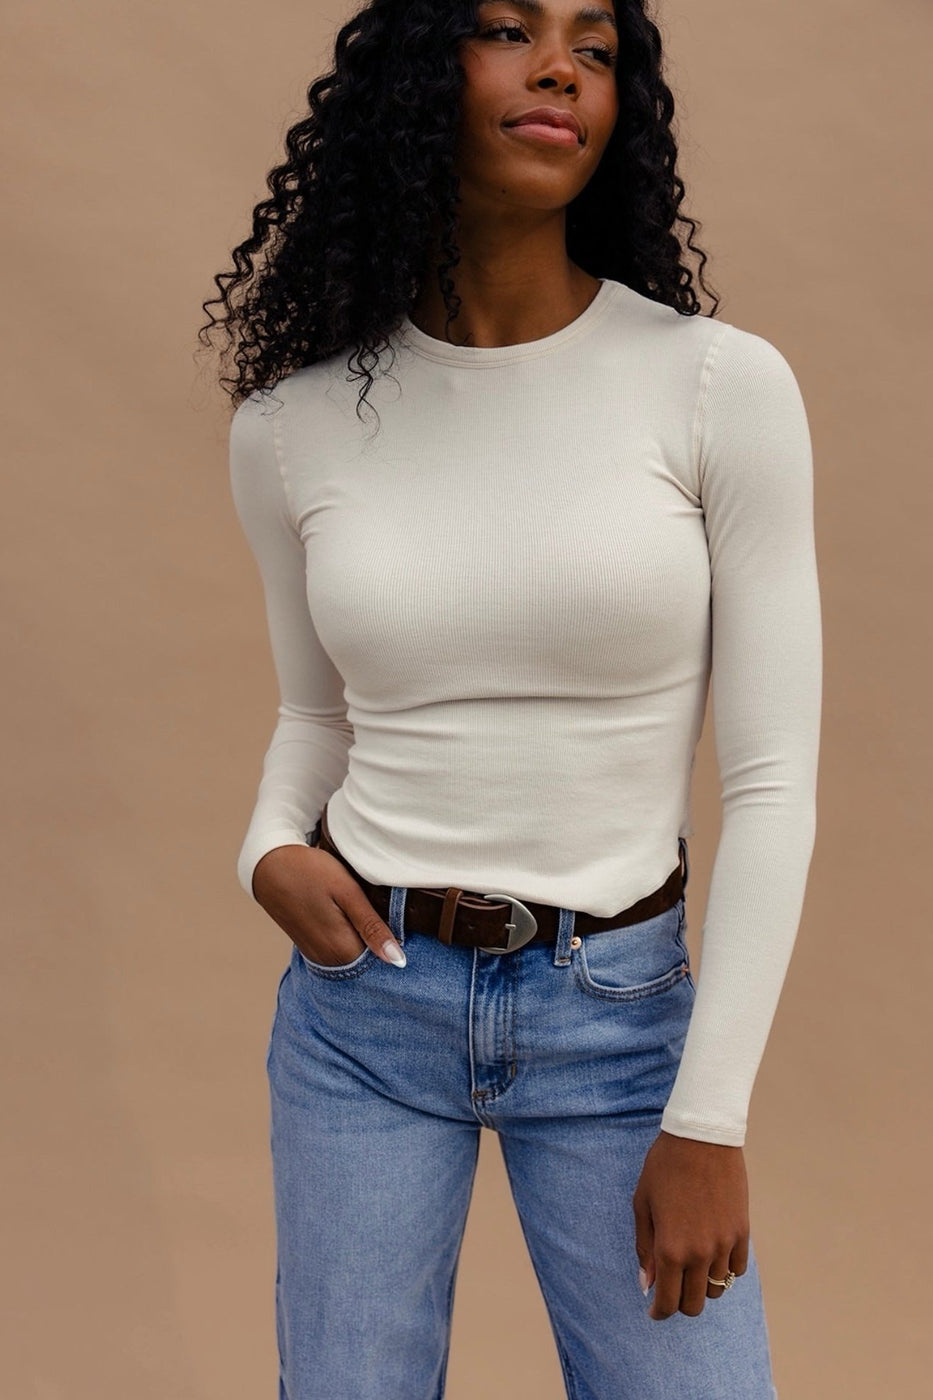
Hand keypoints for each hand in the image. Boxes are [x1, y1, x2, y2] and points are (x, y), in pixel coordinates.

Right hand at [251, 844, 406, 966]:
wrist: (268, 864)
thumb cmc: (310, 872)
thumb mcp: (347, 892)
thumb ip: (372, 927)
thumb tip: (398, 961)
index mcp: (341, 950)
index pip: (383, 962)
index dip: (396, 944)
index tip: (404, 924)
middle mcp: (328, 960)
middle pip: (369, 961)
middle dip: (382, 944)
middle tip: (388, 913)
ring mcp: (317, 955)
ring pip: (355, 955)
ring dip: (366, 940)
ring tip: (370, 913)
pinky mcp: (311, 946)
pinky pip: (340, 950)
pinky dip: (351, 938)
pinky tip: (352, 918)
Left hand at [632, 1129, 748, 1319]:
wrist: (702, 1137)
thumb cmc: (664, 1166)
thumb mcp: (642, 1204)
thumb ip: (644, 1247)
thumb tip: (647, 1284)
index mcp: (670, 1248)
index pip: (668, 1302)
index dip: (659, 1312)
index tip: (655, 1311)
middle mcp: (699, 1253)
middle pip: (694, 1304)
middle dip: (680, 1303)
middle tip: (671, 1289)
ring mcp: (724, 1244)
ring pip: (718, 1289)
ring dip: (702, 1286)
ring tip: (690, 1267)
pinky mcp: (742, 1232)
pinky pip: (737, 1269)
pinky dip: (725, 1271)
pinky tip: (712, 1258)